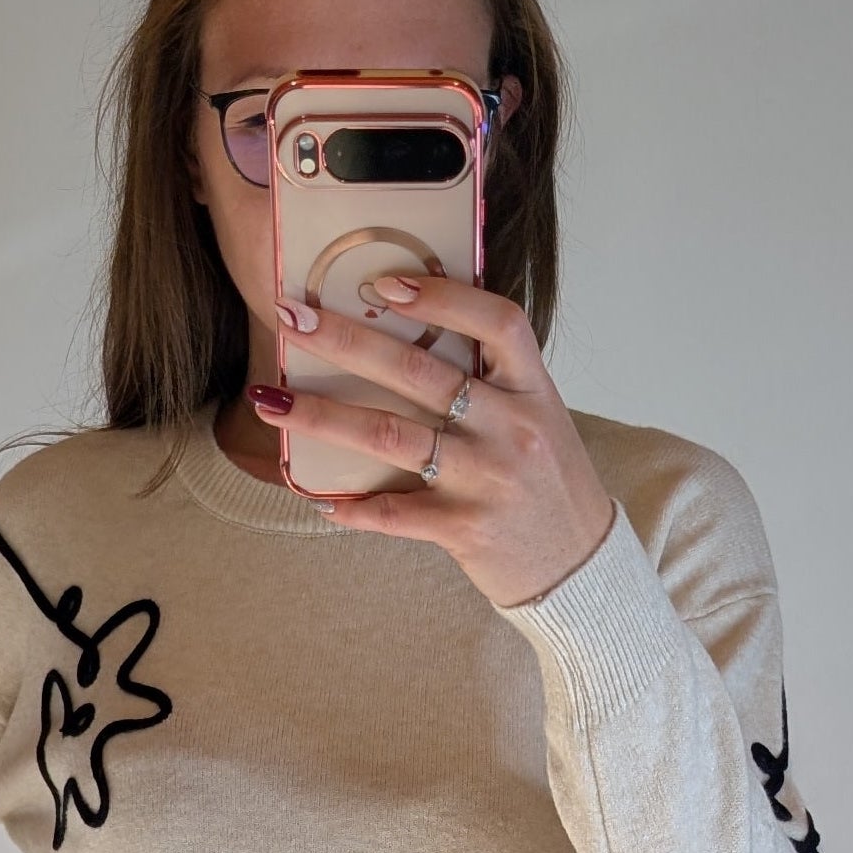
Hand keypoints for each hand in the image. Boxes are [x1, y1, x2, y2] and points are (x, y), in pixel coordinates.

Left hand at [250, 280, 615, 608]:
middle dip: (347, 341)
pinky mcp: (465, 528)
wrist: (581, 570)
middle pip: (420, 372)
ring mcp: (487, 479)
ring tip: (271, 402)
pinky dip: (352, 507)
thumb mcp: (540, 418)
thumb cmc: (551, 487)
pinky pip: (394, 512)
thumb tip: (416, 333)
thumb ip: (494, 381)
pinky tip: (319, 499)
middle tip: (292, 319)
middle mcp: (511, 428)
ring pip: (392, 436)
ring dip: (323, 416)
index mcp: (532, 390)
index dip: (442, 295)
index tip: (383, 282)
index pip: (496, 322)